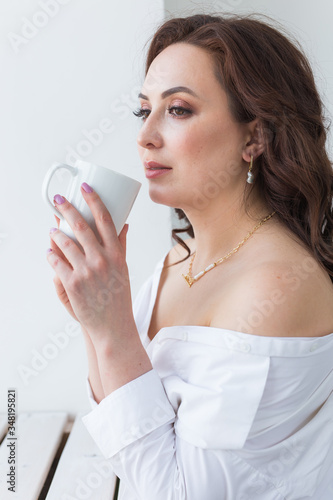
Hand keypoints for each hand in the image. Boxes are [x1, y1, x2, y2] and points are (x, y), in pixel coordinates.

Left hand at [46, 183, 134, 343]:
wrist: (113, 325)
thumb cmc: (119, 296)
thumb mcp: (124, 268)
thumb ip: (121, 245)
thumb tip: (123, 223)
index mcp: (116, 254)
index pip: (105, 219)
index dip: (94, 200)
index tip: (85, 187)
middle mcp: (102, 260)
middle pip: (81, 226)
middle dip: (66, 208)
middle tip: (58, 199)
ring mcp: (86, 271)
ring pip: (64, 243)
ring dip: (55, 233)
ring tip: (52, 230)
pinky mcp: (72, 284)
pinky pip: (56, 263)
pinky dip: (51, 255)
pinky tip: (49, 252)